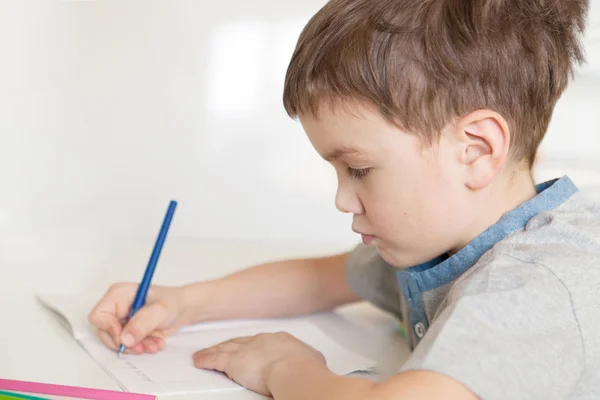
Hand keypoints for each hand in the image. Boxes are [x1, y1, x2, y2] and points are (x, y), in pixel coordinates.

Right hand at [88, 283, 193, 353]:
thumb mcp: (161, 310)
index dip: (109, 328)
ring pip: (116, 342)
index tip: (125, 337)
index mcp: (119, 294)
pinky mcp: (129, 331)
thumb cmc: (174, 301)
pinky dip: (141, 347)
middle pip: (105, 332)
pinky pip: (127, 345)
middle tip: (142, 346)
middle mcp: (117, 307)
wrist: (185, 309)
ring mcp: (122, 320)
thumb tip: (124, 338)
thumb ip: (142, 323)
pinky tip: (155, 343)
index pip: (99, 315)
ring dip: (135, 347)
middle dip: (124, 342)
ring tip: (154, 344)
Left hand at [192, 331, 325, 395]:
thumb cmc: (304, 368)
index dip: (254, 346)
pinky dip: (205, 360)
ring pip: (225, 349)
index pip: (263, 342)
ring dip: (215, 351)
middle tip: (225, 348)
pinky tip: (199, 360)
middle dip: (233, 345)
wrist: (294, 370)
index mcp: (280, 340)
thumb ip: (308, 358)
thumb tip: (314, 362)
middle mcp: (261, 341)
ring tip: (206, 353)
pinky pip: (214, 360)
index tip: (251, 349)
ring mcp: (246, 350)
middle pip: (241, 342)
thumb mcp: (312, 359)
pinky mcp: (232, 362)